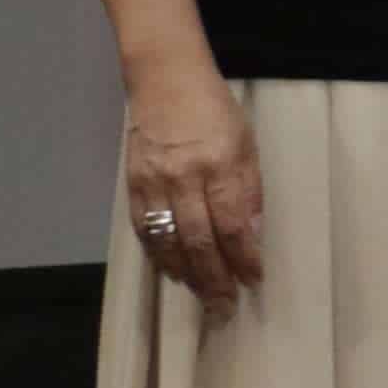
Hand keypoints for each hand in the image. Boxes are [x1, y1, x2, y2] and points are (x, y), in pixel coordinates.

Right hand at [120, 65, 263, 311]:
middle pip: (200, 240)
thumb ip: (249, 191)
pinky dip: (159, 256)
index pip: (233, 224)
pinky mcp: (133, 184)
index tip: (254, 281)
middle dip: (215, 279)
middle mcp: (186, 177)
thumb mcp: (246, 144)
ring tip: (202, 298)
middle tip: (225, 308)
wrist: (165, 80)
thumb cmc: (215, 110)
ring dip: (187, 275)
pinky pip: (146, 229)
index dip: (244, 258)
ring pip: (169, 241)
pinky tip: (173, 272)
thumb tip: (253, 236)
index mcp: (221, 164)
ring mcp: (155, 182)